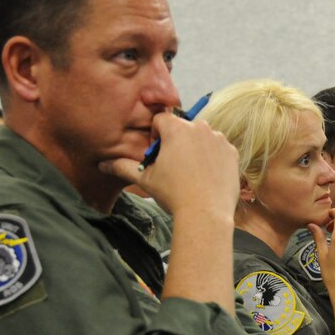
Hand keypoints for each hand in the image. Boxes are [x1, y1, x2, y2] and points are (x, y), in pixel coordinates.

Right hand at [99, 112, 238, 219]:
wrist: (205, 214)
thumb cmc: (173, 194)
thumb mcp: (145, 180)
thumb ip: (124, 167)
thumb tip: (102, 164)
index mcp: (176, 128)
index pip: (162, 120)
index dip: (156, 135)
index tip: (158, 153)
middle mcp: (200, 128)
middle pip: (184, 128)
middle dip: (177, 142)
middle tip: (174, 166)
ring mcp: (219, 139)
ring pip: (203, 138)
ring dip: (196, 149)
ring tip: (191, 174)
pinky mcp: (232, 152)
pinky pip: (219, 150)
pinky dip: (213, 159)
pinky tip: (207, 177)